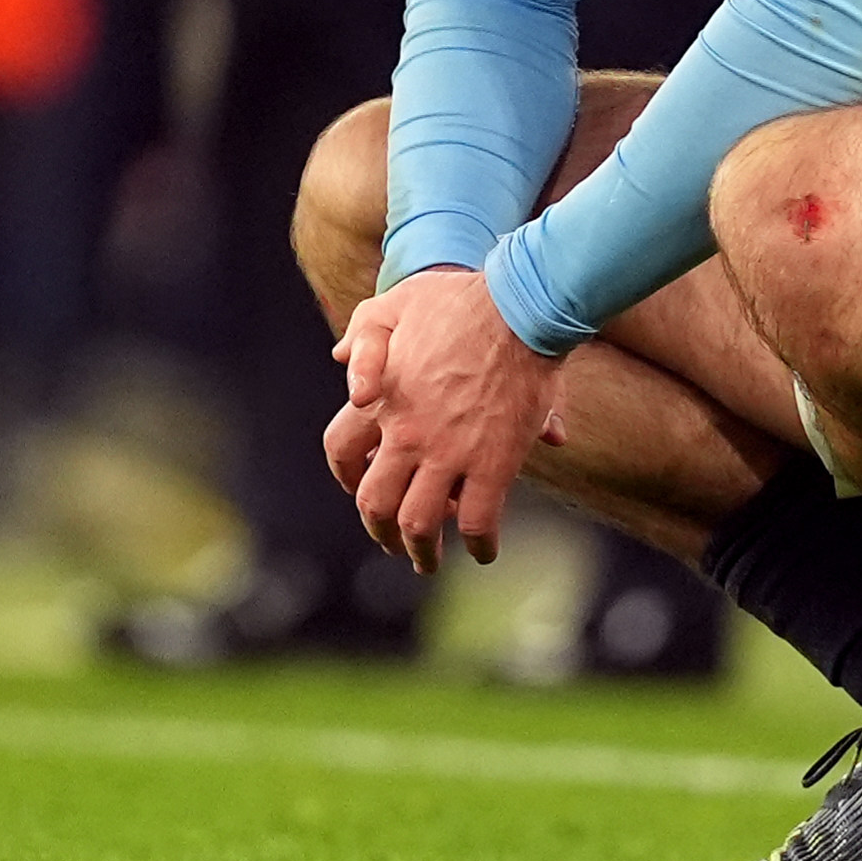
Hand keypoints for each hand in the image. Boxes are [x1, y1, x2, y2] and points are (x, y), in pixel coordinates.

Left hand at [329, 265, 564, 571]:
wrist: (520, 307)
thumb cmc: (460, 299)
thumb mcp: (396, 303)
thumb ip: (364, 334)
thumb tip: (340, 360)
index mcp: (379, 400)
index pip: (341, 451)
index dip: (346, 475)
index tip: (357, 486)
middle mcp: (406, 434)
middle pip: (375, 502)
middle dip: (379, 530)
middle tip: (392, 543)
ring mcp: (448, 453)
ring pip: (420, 522)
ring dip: (422, 550)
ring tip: (429, 561)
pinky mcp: (493, 463)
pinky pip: (478, 520)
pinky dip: (480, 544)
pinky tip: (486, 552)